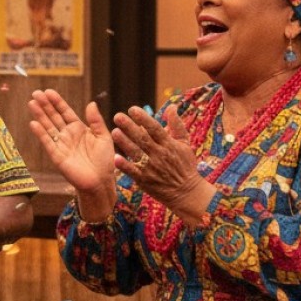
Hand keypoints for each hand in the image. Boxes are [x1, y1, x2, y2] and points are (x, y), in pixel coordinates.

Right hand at [28, 90, 114, 193]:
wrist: (101, 181)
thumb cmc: (104, 160)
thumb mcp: (104, 137)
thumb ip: (96, 121)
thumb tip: (91, 103)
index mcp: (79, 129)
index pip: (65, 112)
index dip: (57, 102)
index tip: (49, 91)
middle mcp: (67, 135)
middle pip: (53, 117)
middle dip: (45, 105)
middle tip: (36, 93)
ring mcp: (61, 145)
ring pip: (48, 127)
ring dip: (40, 115)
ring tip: (31, 103)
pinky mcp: (57, 156)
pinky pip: (47, 142)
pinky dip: (40, 133)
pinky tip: (33, 123)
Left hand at [111, 105, 209, 220]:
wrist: (186, 192)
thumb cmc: (185, 165)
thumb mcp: (185, 144)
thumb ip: (176, 125)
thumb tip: (171, 107)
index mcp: (169, 144)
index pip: (155, 128)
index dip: (144, 118)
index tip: (132, 109)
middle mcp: (160, 154)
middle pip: (143, 138)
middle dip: (130, 127)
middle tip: (117, 116)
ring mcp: (152, 168)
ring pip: (136, 153)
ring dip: (125, 143)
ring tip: (114, 132)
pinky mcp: (145, 180)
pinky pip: (133, 172)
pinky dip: (125, 165)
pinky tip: (115, 158)